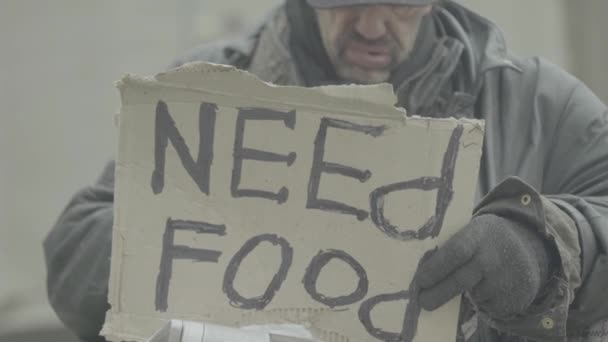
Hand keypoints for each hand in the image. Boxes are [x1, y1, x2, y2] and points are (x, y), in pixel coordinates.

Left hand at [416, 214, 553, 318]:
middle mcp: (494, 256)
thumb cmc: (485, 239)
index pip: (456, 251)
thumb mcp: (473, 230)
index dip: (435, 268)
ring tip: (468, 282)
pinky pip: (487, 306)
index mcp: (479, 233)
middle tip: (422, 301)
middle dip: (438, 293)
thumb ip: (451, 245)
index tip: (419, 281)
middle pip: (461, 280)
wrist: (527, 247)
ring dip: (462, 295)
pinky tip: (486, 287)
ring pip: (472, 295)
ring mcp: (506, 278)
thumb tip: (420, 270)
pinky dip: (480, 301)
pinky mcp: (514, 298)